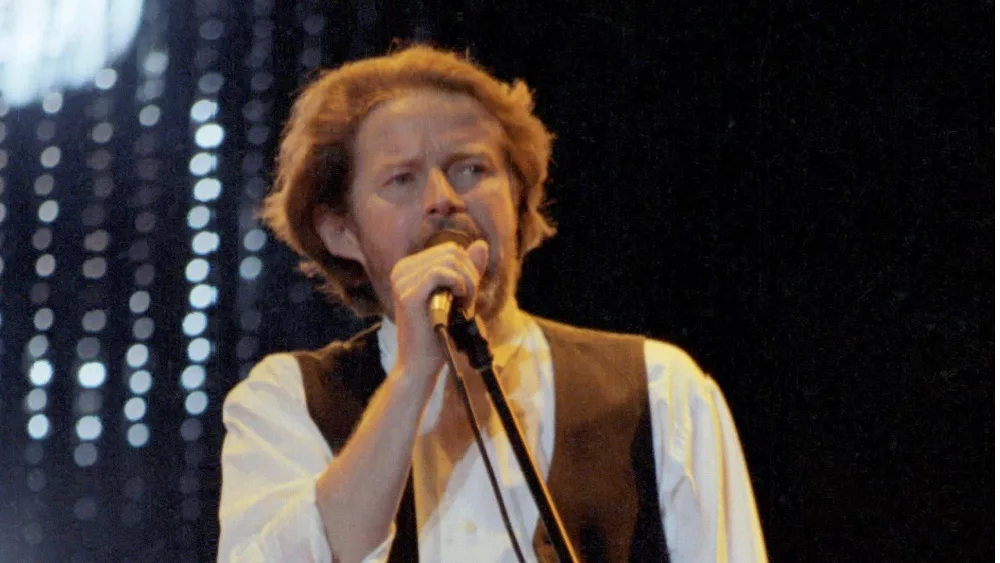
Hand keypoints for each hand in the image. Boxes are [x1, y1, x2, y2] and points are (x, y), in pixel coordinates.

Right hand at [388, 239, 488, 385]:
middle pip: (451, 251)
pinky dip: (457, 283)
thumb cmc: (439, 333)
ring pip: (449, 259)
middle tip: (468, 301)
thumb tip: (482, 243)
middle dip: (469, 275)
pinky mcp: (407, 294)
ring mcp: (402, 280)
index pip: (450, 250)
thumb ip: (468, 270)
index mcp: (408, 267)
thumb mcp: (458, 295)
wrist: (421, 364)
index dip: (468, 269)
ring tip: (464, 304)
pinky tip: (458, 299)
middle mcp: (401, 269)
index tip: (467, 295)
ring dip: (466, 282)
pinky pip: (440, 272)